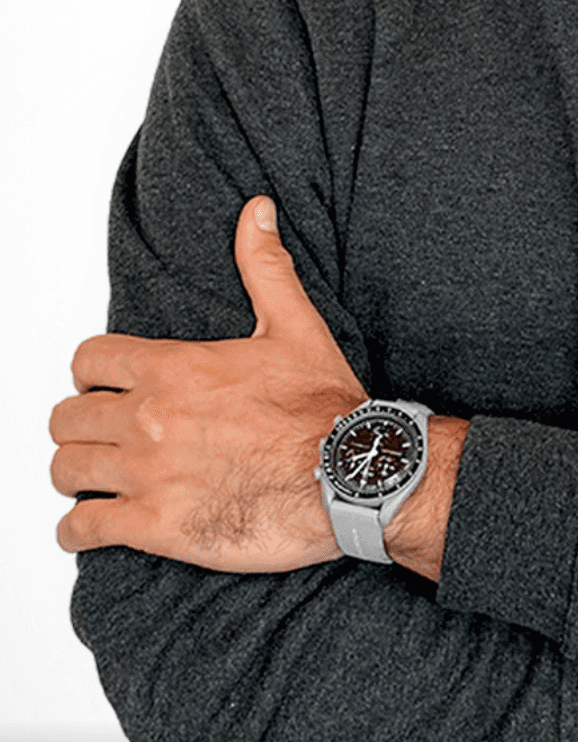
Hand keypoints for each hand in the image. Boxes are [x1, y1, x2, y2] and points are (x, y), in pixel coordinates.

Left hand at [50, 196, 365, 571]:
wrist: (349, 476)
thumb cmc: (323, 409)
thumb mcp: (295, 326)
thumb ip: (265, 267)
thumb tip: (257, 212)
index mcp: (174, 369)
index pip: (89, 360)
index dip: (92, 373)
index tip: (102, 385)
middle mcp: (150, 419)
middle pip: (66, 418)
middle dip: (80, 424)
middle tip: (98, 434)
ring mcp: (147, 474)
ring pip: (66, 469)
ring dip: (75, 473)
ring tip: (93, 477)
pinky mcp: (155, 527)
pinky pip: (82, 527)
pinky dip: (78, 530)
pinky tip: (89, 526)